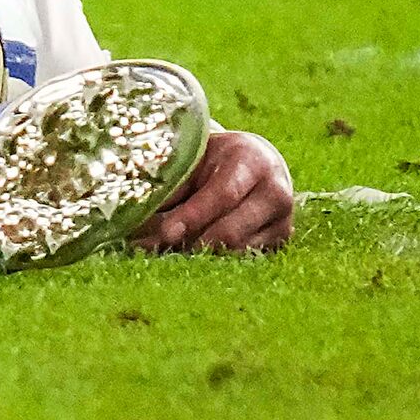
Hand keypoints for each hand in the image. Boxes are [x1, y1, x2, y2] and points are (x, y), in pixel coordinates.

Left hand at [133, 128, 293, 255]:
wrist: (257, 161)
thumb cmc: (214, 159)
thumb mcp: (194, 160)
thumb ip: (172, 186)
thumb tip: (136, 219)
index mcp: (252, 160)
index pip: (223, 194)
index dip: (193, 216)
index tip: (167, 233)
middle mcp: (275, 191)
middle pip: (232, 230)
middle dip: (193, 242)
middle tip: (160, 248)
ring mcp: (283, 220)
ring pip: (237, 250)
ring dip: (201, 254)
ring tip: (170, 249)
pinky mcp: (280, 242)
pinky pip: (244, 259)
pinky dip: (216, 260)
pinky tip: (193, 251)